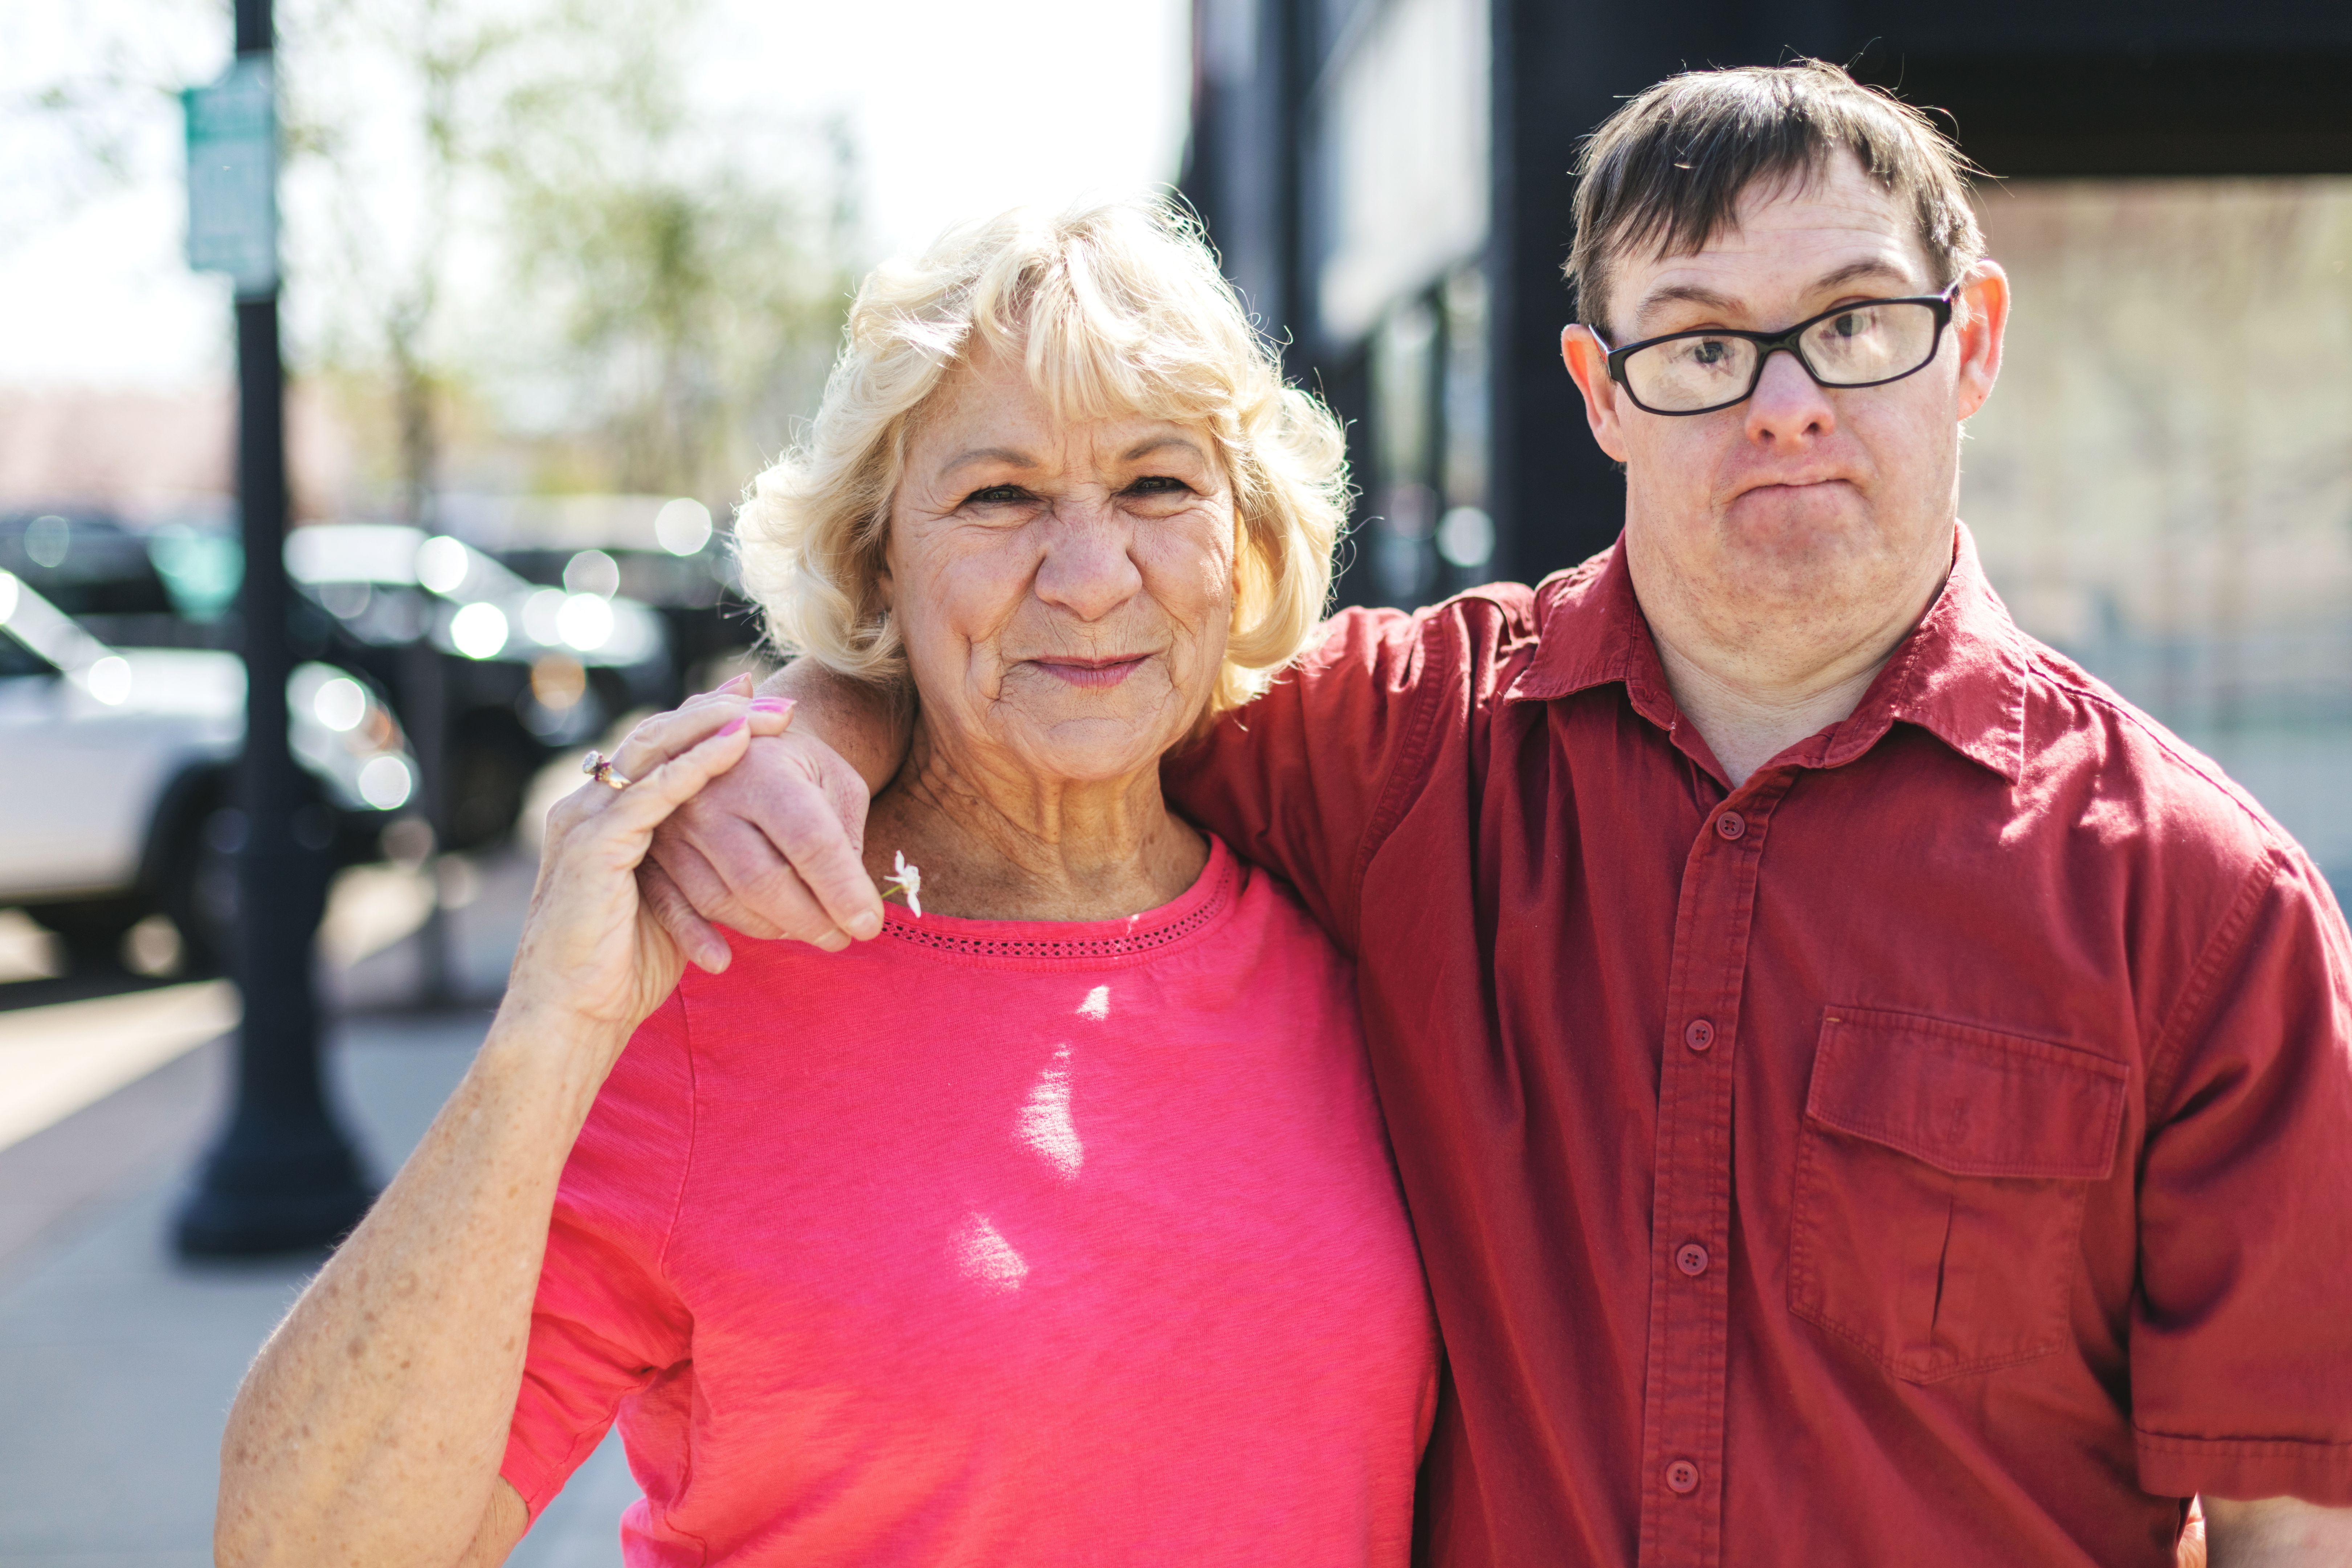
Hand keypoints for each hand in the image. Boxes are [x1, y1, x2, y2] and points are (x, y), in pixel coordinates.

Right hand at [505, 694, 780, 1034]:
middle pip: (659, 736)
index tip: (760, 705)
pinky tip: (737, 745)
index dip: (708, 722)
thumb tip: (758, 863)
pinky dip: (697, 764)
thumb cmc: (622, 970)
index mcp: (604, 817)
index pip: (660, 751)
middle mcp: (590, 808)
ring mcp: (587, 821)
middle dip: (719, 711)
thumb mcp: (671, 904)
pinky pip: (652, 792)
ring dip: (714, 724)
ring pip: (654, 749)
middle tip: (778, 701)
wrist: (570, 1014)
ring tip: (766, 710)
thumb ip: (697, 871)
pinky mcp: (594, 845)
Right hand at [640, 691, 884, 964]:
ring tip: (804, 930)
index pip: (811, 841)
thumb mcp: (834, 779)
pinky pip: (670, 907)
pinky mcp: (651, 854)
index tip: (869, 926)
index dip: (843, 891)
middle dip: (811, 921)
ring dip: (771, 928)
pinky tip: (722, 960)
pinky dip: (696, 938)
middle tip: (842, 939)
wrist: (727, 739)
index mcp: (765, 768)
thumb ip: (846, 835)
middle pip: (764, 880)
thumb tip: (854, 904)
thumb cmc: (795, 767)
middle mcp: (710, 795)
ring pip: (723, 900)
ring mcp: (673, 826)